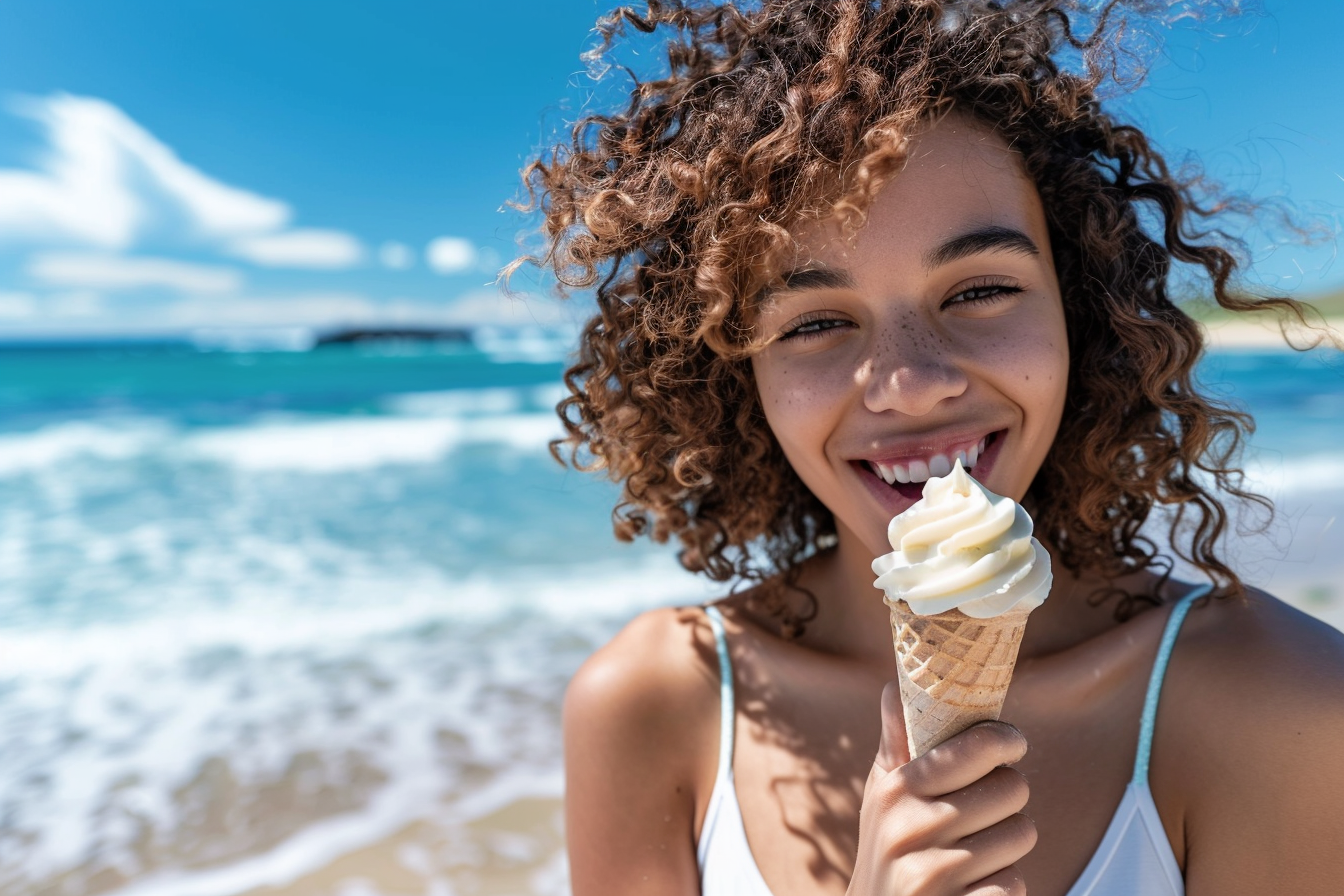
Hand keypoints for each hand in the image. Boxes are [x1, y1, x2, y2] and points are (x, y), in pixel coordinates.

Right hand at [847, 683, 1036, 895]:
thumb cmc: (888, 850)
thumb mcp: (883, 798)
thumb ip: (896, 745)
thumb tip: (893, 687)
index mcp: (898, 789)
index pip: (976, 746)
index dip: (1004, 740)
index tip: (1011, 743)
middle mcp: (911, 829)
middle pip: (1011, 788)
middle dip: (1008, 800)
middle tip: (987, 810)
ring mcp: (933, 875)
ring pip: (1021, 835)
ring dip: (1009, 845)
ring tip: (978, 851)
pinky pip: (1014, 884)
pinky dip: (1004, 886)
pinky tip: (975, 887)